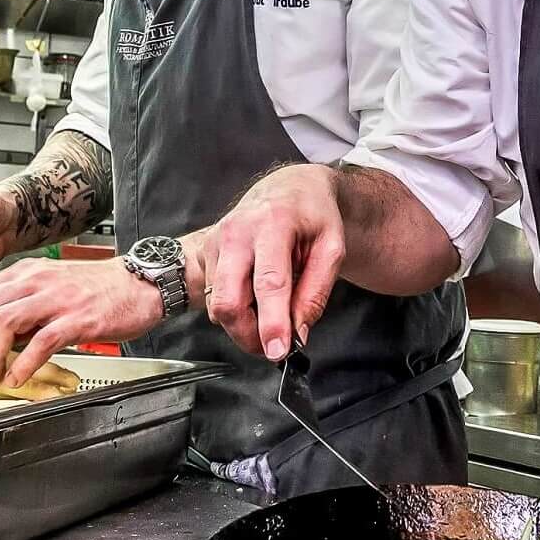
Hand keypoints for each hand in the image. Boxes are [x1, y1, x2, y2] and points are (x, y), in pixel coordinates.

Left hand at [0, 258, 163, 386]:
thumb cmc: (97, 290)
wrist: (141, 283)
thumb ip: (19, 310)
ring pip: (3, 322)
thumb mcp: (48, 291)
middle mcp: (33, 282)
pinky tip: (20, 378)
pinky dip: (24, 363)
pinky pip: (41, 341)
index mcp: (21, 276)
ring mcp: (55, 298)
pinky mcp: (78, 317)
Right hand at [198, 164, 346, 361]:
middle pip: (229, 300)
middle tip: (273, 347)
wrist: (288, 188)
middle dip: (247, 335)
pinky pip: (214, 298)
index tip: (277, 350)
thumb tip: (299, 332)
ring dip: (243, 326)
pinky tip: (254, 298)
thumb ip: (316, 292)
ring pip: (219, 305)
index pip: (269, 283)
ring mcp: (217, 241)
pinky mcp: (206, 251)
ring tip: (270, 316)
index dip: (272, 322)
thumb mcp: (332, 248)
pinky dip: (235, 310)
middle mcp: (238, 232)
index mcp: (274, 225)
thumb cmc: (313, 216)